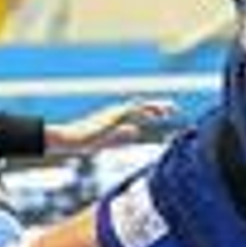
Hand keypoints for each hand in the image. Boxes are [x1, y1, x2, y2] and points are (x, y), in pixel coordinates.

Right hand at [48, 98, 176, 153]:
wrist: (71, 138)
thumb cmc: (85, 140)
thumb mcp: (108, 140)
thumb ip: (122, 136)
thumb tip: (136, 130)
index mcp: (116, 116)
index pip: (138, 111)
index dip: (153, 111)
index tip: (165, 112)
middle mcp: (117, 111)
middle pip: (142, 106)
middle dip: (158, 107)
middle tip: (174, 108)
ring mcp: (115, 112)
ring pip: (140, 107)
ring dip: (156, 107)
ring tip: (171, 110)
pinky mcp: (113, 116)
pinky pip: (133, 111)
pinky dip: (146, 111)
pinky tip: (157, 114)